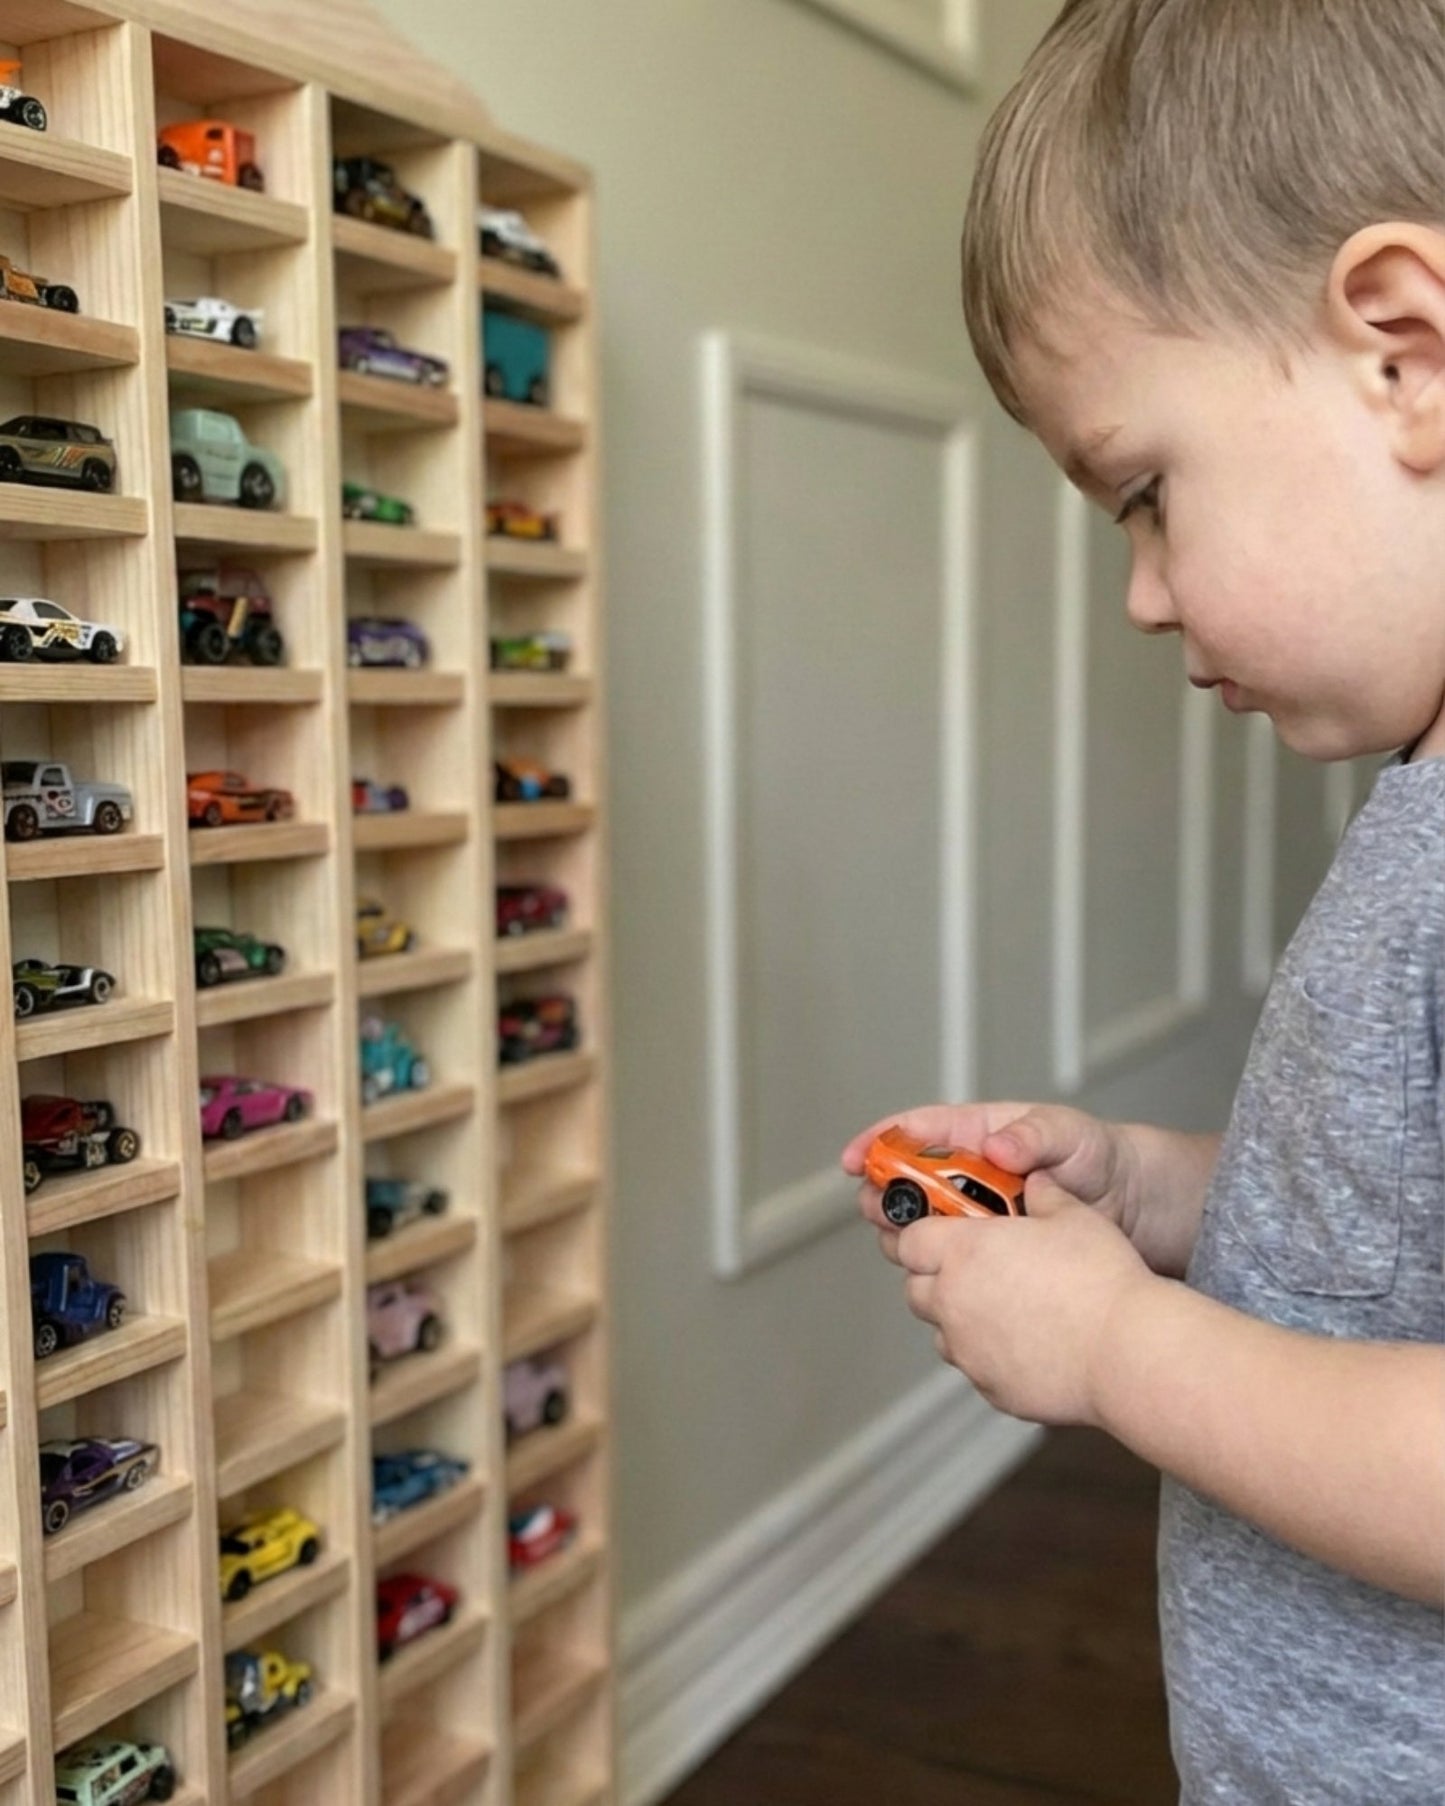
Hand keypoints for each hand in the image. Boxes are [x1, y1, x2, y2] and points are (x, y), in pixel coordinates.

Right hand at [842, 1101, 1140, 1267]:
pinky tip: (945, 1275)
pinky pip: (951, 1262)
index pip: (912, 1132)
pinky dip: (939, 1268)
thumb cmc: (1096, 1155)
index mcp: (974, 1136)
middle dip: (884, 1197)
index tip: (855, 1160)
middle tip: (883, 1213)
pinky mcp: (987, 1254)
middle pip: (902, 1185)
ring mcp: (974, 1217)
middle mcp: (964, 1177)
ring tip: (918, 1244)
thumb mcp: (1068, 1134)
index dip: (877, 1143)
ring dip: (909, 1235)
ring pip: (920, 1228)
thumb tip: (996, 1146)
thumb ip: (1033, 1135)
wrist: (1133, 1207)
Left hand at [897, 1171, 1155, 1425]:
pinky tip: (1023, 1343)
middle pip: (917, 1288)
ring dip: (959, 1319)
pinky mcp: (989, 1387)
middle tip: (973, 1270)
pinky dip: (986, 1355)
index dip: (925, 1235)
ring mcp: (968, 1350)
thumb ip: (1046, 1195)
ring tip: (1001, 1308)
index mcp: (964, 1252)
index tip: (945, 1233)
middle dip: (936, 1278)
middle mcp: (953, 1302)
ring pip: (941, 1332)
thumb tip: (1037, 1182)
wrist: (1126, 1353)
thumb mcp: (1075, 1217)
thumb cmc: (1101, 1281)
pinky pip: (973, 1366)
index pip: (910, 1241)